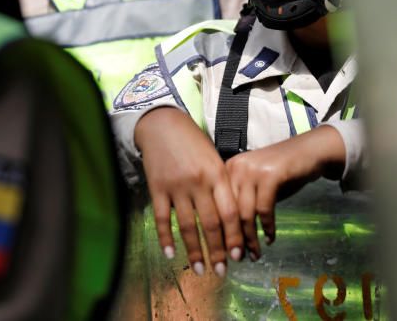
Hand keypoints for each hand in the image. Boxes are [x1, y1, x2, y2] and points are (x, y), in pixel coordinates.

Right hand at [134, 107, 242, 275]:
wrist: (162, 124)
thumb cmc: (193, 142)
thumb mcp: (214, 159)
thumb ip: (222, 185)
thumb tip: (233, 217)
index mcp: (217, 173)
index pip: (230, 212)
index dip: (235, 237)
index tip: (239, 256)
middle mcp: (199, 182)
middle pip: (210, 223)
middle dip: (218, 250)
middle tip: (222, 271)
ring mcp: (177, 186)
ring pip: (187, 226)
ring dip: (194, 251)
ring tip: (200, 269)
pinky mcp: (157, 188)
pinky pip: (163, 218)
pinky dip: (166, 238)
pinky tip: (171, 254)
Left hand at [224, 125, 345, 258]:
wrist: (309, 151)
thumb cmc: (282, 171)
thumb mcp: (256, 184)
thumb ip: (241, 202)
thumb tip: (230, 235)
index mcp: (227, 169)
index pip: (216, 205)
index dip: (219, 231)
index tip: (222, 251)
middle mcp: (236, 167)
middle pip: (227, 210)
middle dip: (233, 239)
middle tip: (238, 259)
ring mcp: (252, 170)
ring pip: (245, 213)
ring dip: (250, 238)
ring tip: (254, 254)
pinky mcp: (270, 175)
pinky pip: (264, 209)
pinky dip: (268, 227)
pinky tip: (270, 238)